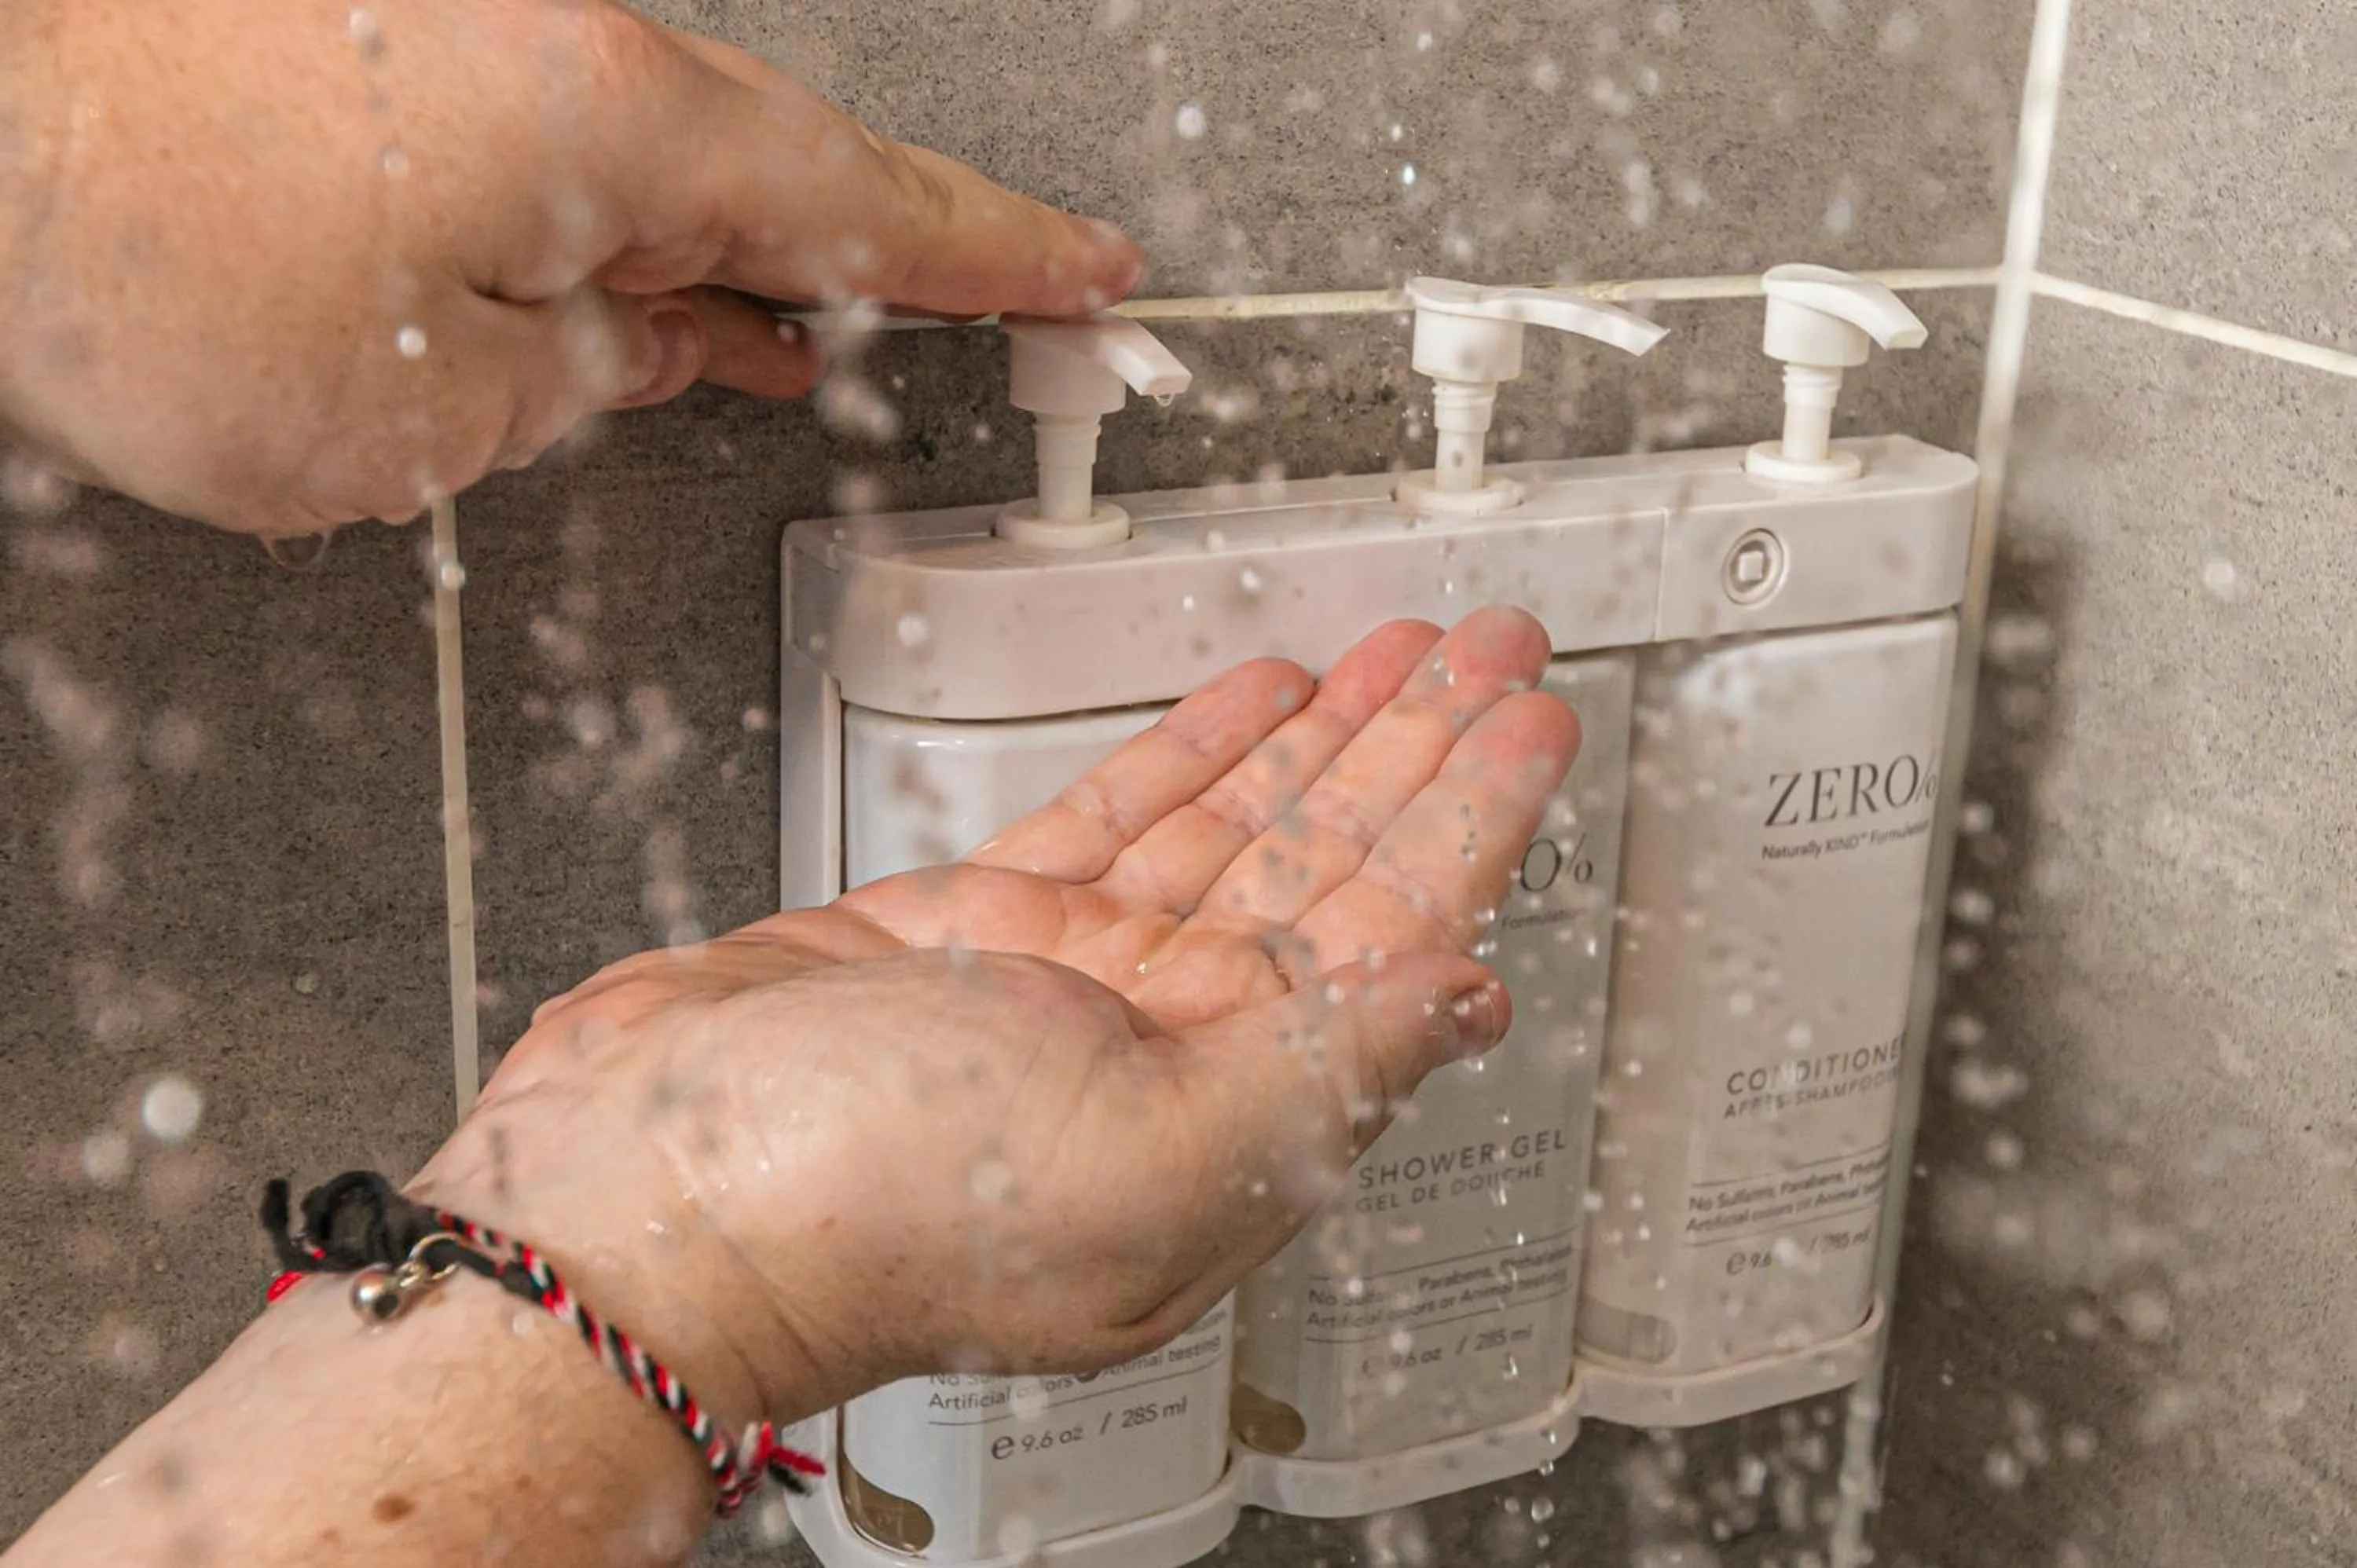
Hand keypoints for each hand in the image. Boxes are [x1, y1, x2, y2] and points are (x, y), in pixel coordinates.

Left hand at [0, 0, 1139, 535]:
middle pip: (789, 161)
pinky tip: (668, 295)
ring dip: (761, 251)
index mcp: (605, 117)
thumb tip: (641, 344)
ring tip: (827, 336)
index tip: (1085, 271)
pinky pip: (579, 148)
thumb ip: (580, 376)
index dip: (992, 254)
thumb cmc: (141, 270)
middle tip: (1013, 300)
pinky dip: (640, 227)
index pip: (864, 202)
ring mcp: (479, 38)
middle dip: (906, 251)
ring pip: (679, 159)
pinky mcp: (401, 58)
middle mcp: (557, 46)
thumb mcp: (429, 413)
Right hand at [411, 608, 1577, 1429]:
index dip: (1474, 826)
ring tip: (1398, 657)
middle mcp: (1162, 1056)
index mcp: (1227, 1121)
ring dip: (1324, 738)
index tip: (1529, 727)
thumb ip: (1317, 1071)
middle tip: (1491, 656)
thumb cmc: (857, 1215)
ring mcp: (1068, 986)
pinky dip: (1190, 752)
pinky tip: (1251, 701)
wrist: (638, 1199)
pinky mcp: (972, 931)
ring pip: (1236, 831)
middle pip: (1331, 871)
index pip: (1394, 945)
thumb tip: (1468, 1002)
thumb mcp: (1138, 1150)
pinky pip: (1116, 817)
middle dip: (1418, 755)